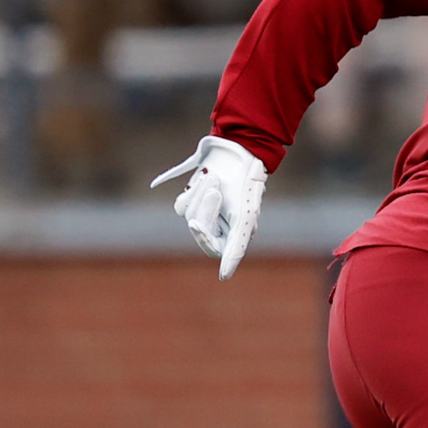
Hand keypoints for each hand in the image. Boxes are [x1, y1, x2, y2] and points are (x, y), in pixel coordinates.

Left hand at [152, 135, 267, 277]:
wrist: (238, 150)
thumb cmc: (246, 184)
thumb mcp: (244, 218)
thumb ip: (236, 248)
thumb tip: (224, 277)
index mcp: (236, 231)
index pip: (214, 249)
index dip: (204, 238)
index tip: (197, 223)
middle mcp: (220, 224)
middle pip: (199, 230)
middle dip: (203, 208)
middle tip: (214, 188)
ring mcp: (205, 210)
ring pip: (188, 214)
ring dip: (199, 193)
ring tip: (214, 178)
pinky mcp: (193, 197)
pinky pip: (181, 203)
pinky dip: (189, 191)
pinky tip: (203, 178)